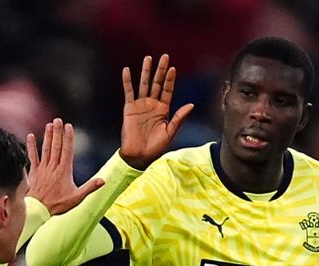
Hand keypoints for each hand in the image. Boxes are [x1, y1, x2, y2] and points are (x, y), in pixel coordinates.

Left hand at [27, 118, 103, 214]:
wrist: (38, 210)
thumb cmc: (58, 205)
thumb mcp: (77, 198)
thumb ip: (90, 188)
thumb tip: (103, 180)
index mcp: (64, 170)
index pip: (67, 150)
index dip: (68, 137)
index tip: (69, 126)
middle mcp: (54, 167)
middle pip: (56, 146)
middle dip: (58, 132)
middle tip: (58, 120)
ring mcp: (43, 168)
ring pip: (46, 149)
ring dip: (47, 136)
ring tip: (49, 125)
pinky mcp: (34, 172)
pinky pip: (32, 157)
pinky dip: (31, 147)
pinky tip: (30, 136)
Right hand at [120, 54, 193, 169]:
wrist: (138, 155)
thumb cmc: (155, 146)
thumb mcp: (170, 132)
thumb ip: (179, 118)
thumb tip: (191, 104)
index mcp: (163, 109)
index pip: (167, 90)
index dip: (170, 80)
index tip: (173, 68)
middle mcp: (152, 104)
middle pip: (157, 83)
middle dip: (160, 70)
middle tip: (164, 56)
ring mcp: (140, 105)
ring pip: (143, 84)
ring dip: (146, 71)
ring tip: (148, 58)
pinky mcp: (129, 108)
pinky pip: (128, 92)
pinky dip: (127, 81)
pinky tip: (127, 70)